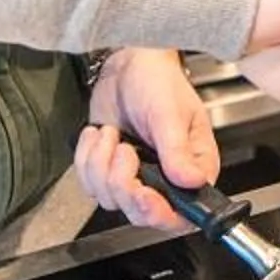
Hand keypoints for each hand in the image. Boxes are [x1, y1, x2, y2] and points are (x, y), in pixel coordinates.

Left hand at [75, 48, 218, 231]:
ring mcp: (135, 176)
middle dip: (122, 183)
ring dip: (102, 164)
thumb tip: (192, 180)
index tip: (142, 193)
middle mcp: (165, 180)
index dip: (158, 212)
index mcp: (192, 169)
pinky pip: (89, 185)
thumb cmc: (159, 83)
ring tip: (112, 134)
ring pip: (109, 199)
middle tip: (125, 150)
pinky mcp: (108, 170)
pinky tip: (100, 134)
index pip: (180, 214)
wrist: (128, 65)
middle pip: (140, 213)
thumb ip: (178, 151)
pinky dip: (87, 159)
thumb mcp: (170, 115)